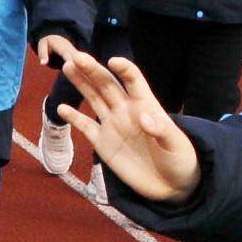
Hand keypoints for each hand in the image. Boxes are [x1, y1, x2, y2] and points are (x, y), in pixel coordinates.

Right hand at [43, 36, 201, 201]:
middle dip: (92, 70)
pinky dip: (74, 118)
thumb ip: (161, 130)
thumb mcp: (176, 144)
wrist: (170, 185)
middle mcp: (126, 110)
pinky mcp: (103, 143)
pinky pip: (85, 127)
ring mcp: (113, 125)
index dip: (124, 69)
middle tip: (75, 56)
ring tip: (67, 67)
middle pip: (107, 84)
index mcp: (146, 105)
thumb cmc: (180, 160)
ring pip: (93, 99)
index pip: (133, 80)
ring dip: (81, 83)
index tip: (113, 61)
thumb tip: (143, 117)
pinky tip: (61, 108)